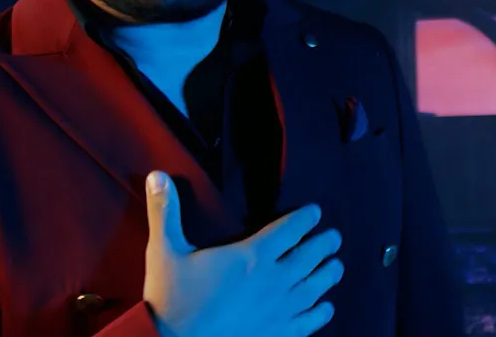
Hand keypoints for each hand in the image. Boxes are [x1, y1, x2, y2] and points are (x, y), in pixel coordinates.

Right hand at [142, 170, 342, 336]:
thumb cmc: (171, 298)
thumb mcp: (164, 251)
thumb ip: (165, 211)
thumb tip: (157, 174)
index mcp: (251, 256)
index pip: (289, 230)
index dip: (306, 218)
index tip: (317, 211)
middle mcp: (273, 281)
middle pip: (310, 256)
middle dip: (325, 243)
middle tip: (335, 236)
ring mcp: (278, 311)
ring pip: (315, 288)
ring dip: (329, 275)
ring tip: (338, 265)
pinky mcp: (276, 335)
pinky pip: (307, 323)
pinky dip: (320, 313)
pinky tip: (327, 308)